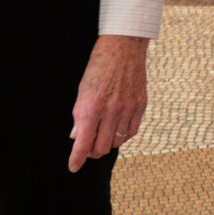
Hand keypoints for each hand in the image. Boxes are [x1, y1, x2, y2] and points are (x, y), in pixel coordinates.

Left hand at [69, 35, 148, 171]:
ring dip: (107, 142)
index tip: (73, 167)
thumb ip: (80, 116)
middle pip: (101, 148)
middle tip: (88, 147)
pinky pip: (131, 132)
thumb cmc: (99, 66)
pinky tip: (117, 129)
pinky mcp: (141, 105)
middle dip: (92, 152)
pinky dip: (122, 135)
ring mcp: (128, 109)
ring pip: (117, 142)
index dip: (76, 159)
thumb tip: (77, 137)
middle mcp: (111, 111)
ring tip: (102, 134)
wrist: (123, 47)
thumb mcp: (82, 90)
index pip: (83, 144)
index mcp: (91, 107)